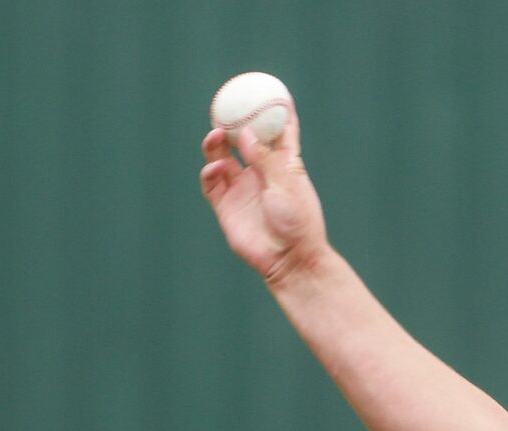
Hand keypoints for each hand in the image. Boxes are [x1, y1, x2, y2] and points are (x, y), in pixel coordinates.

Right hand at [199, 107, 327, 285]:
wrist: (289, 260)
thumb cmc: (297, 223)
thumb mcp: (285, 186)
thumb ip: (264, 159)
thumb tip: (244, 133)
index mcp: (283, 166)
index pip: (279, 134)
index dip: (276, 114)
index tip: (276, 92)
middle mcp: (260, 174)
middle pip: (242, 140)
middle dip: (234, 122)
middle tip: (227, 108)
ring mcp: (241, 188)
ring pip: (222, 156)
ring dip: (216, 143)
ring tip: (217, 135)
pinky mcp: (225, 205)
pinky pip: (211, 182)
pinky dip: (210, 171)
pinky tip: (216, 168)